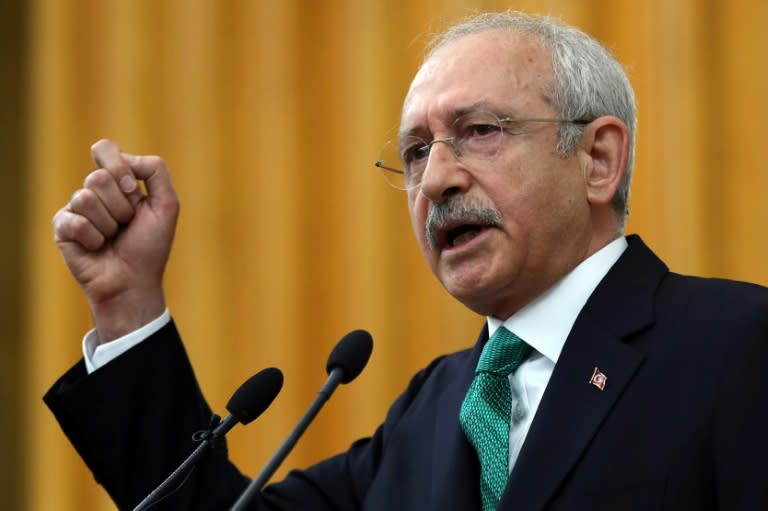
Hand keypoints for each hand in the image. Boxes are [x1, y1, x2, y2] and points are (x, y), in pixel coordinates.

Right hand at [52, 139, 179, 342]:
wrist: (134, 281)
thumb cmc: (150, 245)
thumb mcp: (167, 204)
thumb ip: (155, 171)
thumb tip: (125, 157)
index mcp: (118, 181)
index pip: (104, 149)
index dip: (118, 167)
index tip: (133, 190)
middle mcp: (95, 191)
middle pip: (97, 176)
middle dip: (120, 205)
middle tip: (127, 223)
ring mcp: (76, 208)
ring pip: (85, 198)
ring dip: (109, 223)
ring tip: (113, 237)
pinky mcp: (62, 227)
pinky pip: (75, 221)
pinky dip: (94, 238)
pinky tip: (98, 247)